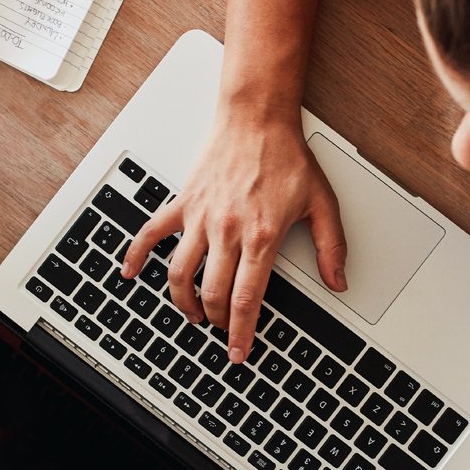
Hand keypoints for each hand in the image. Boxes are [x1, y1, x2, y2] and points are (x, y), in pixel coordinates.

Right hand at [121, 112, 346, 362]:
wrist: (257, 117)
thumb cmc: (286, 156)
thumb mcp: (322, 203)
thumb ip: (331, 247)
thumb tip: (339, 281)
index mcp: (261, 235)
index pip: (247, 298)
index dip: (241, 331)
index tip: (239, 352)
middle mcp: (227, 229)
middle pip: (213, 292)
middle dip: (218, 320)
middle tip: (223, 330)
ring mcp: (200, 217)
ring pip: (180, 272)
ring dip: (183, 301)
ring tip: (193, 314)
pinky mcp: (183, 202)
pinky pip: (151, 232)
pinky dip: (137, 255)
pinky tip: (130, 274)